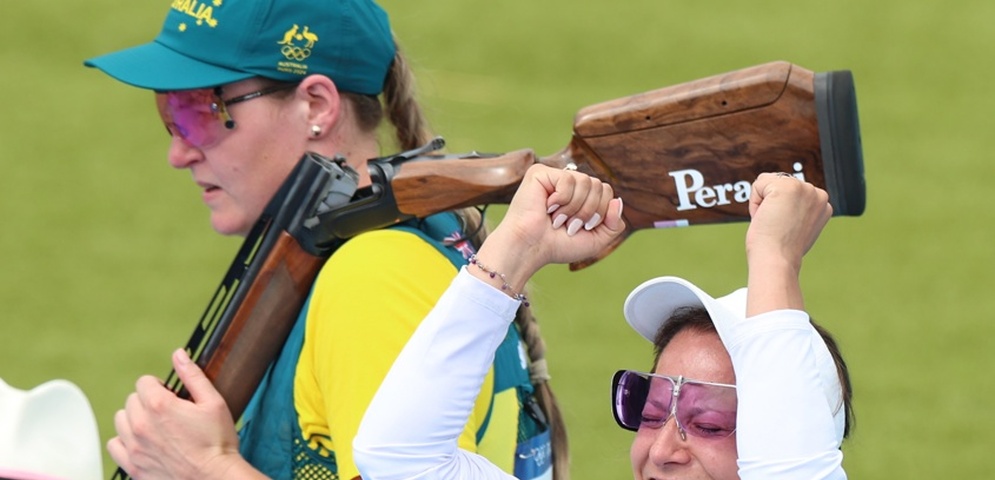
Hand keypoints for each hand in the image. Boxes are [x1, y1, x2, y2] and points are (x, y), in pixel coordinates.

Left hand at [107, 349, 258, 478]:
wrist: (213, 478)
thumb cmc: (217, 444)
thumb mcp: (213, 403)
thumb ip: (193, 376)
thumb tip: (179, 355)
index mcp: (159, 406)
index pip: (144, 382)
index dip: (160, 385)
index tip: (171, 395)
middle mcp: (141, 425)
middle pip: (132, 400)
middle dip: (148, 400)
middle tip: (168, 411)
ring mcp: (134, 447)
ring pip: (121, 420)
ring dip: (135, 418)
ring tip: (156, 426)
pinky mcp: (132, 465)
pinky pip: (114, 445)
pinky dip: (125, 440)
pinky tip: (143, 442)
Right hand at [474, 164, 624, 290]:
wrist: (530, 249)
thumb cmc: (557, 246)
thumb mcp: (595, 240)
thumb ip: (614, 224)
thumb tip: (617, 201)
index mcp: (580, 196)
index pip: (606, 192)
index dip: (600, 213)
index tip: (581, 229)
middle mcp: (568, 184)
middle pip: (599, 185)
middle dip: (588, 211)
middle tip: (569, 225)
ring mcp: (554, 177)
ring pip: (586, 181)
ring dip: (574, 208)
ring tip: (556, 218)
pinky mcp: (540, 173)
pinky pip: (568, 179)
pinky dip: (562, 199)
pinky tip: (547, 207)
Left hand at [746, 172, 831, 267]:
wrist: (777, 261)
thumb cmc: (781, 250)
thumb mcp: (797, 227)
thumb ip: (796, 210)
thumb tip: (784, 204)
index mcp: (822, 204)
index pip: (790, 192)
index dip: (781, 211)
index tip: (786, 230)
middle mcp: (818, 193)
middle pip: (778, 183)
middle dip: (771, 205)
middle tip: (778, 227)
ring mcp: (805, 188)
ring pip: (768, 182)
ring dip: (763, 203)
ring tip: (773, 223)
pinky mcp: (787, 187)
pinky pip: (758, 185)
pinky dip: (755, 203)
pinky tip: (766, 218)